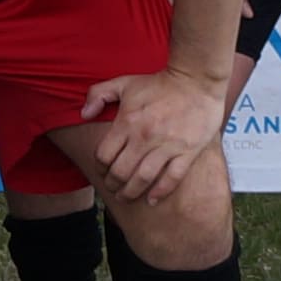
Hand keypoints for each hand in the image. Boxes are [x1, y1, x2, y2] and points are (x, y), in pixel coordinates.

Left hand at [70, 63, 238, 198]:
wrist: (197, 80)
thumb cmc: (159, 83)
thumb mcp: (124, 83)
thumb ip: (98, 94)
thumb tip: (83, 114)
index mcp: (127, 122)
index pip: (104, 156)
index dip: (99, 167)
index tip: (101, 171)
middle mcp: (145, 137)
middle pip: (121, 172)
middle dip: (112, 185)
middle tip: (112, 188)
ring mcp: (167, 146)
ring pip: (143, 179)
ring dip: (131, 192)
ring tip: (126, 197)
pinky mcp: (188, 152)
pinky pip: (172, 178)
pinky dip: (160, 192)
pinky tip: (151, 199)